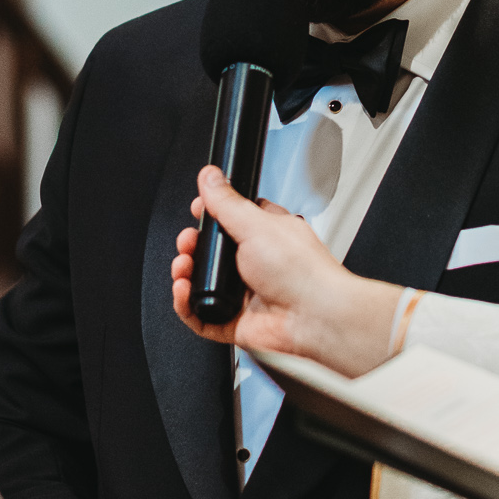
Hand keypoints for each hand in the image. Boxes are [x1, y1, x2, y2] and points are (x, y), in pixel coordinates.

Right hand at [171, 165, 400, 374]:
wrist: (315, 316)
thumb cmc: (302, 271)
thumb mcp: (257, 225)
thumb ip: (227, 202)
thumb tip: (210, 177)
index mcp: (266, 234)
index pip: (231, 218)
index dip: (211, 214)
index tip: (197, 210)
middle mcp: (255, 263)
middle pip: (211, 252)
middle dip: (192, 246)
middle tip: (188, 242)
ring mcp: (244, 294)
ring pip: (202, 283)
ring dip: (186, 274)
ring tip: (183, 267)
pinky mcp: (234, 321)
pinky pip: (201, 315)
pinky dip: (187, 305)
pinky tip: (184, 292)